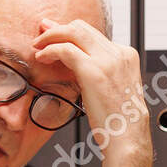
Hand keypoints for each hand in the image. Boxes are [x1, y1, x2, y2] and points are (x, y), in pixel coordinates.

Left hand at [33, 19, 152, 166]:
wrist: (128, 138)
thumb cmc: (120, 122)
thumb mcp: (114, 90)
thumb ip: (101, 74)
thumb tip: (80, 66)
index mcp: (126, 56)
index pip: (94, 35)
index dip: (72, 34)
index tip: (57, 36)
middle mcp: (119, 53)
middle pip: (83, 28)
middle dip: (59, 28)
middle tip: (42, 32)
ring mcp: (107, 60)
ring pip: (74, 32)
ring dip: (51, 36)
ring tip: (38, 45)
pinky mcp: (93, 70)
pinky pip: (65, 49)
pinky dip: (50, 49)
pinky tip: (42, 57)